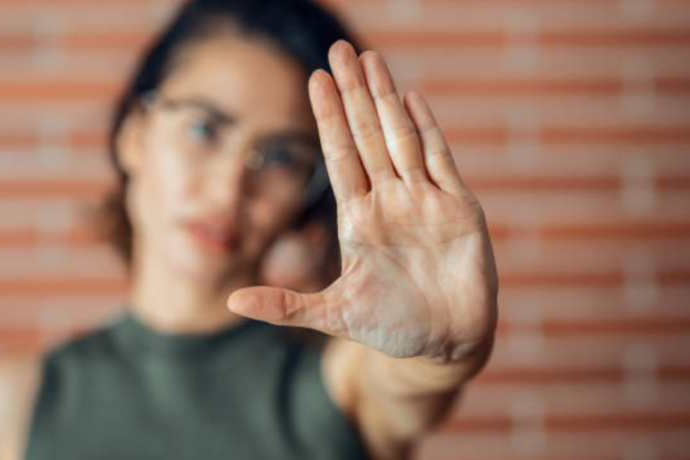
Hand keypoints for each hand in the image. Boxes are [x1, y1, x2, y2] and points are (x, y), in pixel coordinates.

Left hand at [228, 40, 498, 362]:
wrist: (449, 341)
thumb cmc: (394, 328)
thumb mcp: (336, 316)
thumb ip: (286, 306)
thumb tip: (230, 303)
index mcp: (359, 220)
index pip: (339, 156)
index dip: (328, 117)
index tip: (314, 79)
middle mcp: (389, 201)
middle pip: (367, 135)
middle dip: (353, 92)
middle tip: (340, 49)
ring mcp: (424, 200)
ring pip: (401, 137)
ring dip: (386, 98)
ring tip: (371, 59)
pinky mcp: (459, 207)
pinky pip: (441, 159)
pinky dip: (428, 128)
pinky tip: (412, 98)